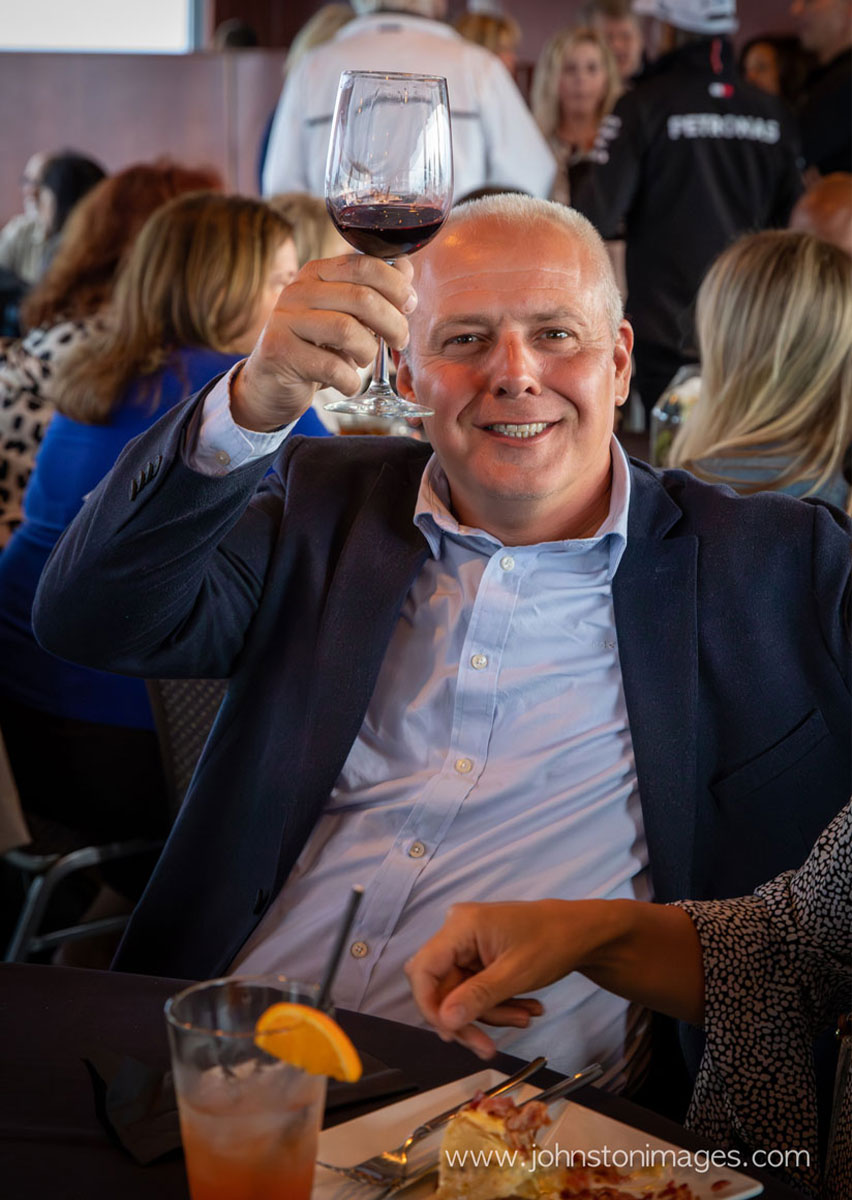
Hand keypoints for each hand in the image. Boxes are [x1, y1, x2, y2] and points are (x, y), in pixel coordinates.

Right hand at [232, 254, 416, 431]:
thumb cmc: (315, 348)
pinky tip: (347, 382)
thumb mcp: (346, 317)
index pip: (363, 264)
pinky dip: (350, 380)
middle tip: (400, 341)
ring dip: (369, 352)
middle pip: (361, 297)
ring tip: (365, 360)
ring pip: (347, 330)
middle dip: (393, 322)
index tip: (410, 305)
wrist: (270, 384)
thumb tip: (406, 271)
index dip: (395, 285)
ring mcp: (286, 320)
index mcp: (316, 273)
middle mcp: (298, 290)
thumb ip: (374, 293)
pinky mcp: (280, 352)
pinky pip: (332, 367)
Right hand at [405, 900, 586, 1058]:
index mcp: (461, 926)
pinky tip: (526, 1009)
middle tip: (487, 1047)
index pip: (423, 969)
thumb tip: (444, 1022)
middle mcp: (457, 932)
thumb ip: (478, 997)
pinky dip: (497, 1004)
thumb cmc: (553, 942)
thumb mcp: (516, 973)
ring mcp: (468, 944)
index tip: (450, 1035)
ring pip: (460, 993)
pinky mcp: (479, 956)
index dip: (429, 1005)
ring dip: (490, 1013)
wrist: (582, 932)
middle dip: (466, 1018)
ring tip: (526, 1018)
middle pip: (441, 986)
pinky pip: (476, 988)